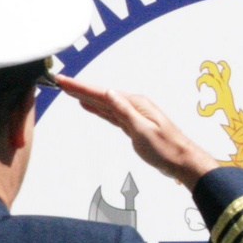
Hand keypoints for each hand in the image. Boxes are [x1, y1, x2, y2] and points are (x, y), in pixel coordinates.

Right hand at [56, 74, 218, 190]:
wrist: (182, 161)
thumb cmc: (167, 149)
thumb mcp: (143, 130)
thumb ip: (125, 111)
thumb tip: (110, 93)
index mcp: (135, 104)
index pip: (102, 94)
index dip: (81, 87)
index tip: (65, 81)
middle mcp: (133, 106)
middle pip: (100, 95)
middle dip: (79, 88)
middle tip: (60, 81)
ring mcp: (133, 115)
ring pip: (104, 103)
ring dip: (86, 97)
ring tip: (70, 90)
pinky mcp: (132, 125)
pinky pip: (110, 114)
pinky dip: (98, 109)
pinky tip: (90, 106)